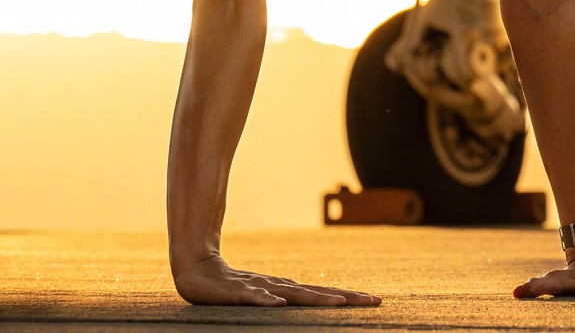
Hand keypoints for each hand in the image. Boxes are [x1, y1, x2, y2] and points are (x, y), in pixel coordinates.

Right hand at [173, 254, 381, 306]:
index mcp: (287, 289)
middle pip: (319, 293)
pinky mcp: (238, 291)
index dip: (349, 298)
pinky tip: (279, 304)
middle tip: (375, 301)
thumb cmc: (231, 285)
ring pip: (295, 295)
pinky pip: (254, 297)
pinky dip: (267, 300)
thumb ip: (282, 299)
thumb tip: (303, 306)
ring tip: (341, 304)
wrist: (196, 269)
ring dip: (318, 299)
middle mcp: (280, 287)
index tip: (376, 300)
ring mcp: (260, 287)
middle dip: (347, 299)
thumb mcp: (262, 296)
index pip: (323, 294)